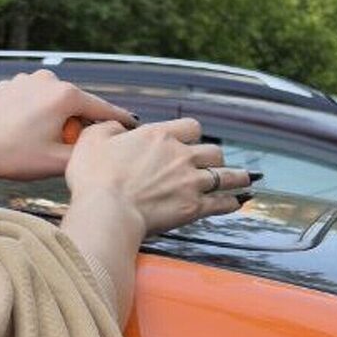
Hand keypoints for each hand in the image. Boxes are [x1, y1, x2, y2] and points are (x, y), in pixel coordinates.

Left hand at [0, 69, 136, 179]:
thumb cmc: (12, 157)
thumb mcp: (58, 161)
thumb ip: (89, 150)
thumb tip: (104, 143)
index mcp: (65, 94)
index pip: (102, 108)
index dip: (120, 120)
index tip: (135, 126)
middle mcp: (47, 79)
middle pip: (77, 103)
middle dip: (80, 123)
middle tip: (78, 146)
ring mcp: (24, 79)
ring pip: (52, 100)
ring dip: (56, 117)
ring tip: (47, 142)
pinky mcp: (7, 85)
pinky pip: (30, 100)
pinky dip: (34, 113)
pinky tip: (25, 132)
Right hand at [66, 118, 249, 235]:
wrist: (106, 210)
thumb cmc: (94, 176)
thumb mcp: (92, 139)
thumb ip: (109, 128)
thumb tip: (118, 127)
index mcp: (158, 136)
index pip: (190, 126)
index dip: (190, 134)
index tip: (187, 141)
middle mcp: (180, 156)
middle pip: (213, 151)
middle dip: (213, 157)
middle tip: (210, 162)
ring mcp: (191, 182)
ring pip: (227, 176)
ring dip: (236, 177)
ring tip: (243, 178)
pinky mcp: (194, 207)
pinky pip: (223, 203)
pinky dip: (232, 202)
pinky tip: (237, 202)